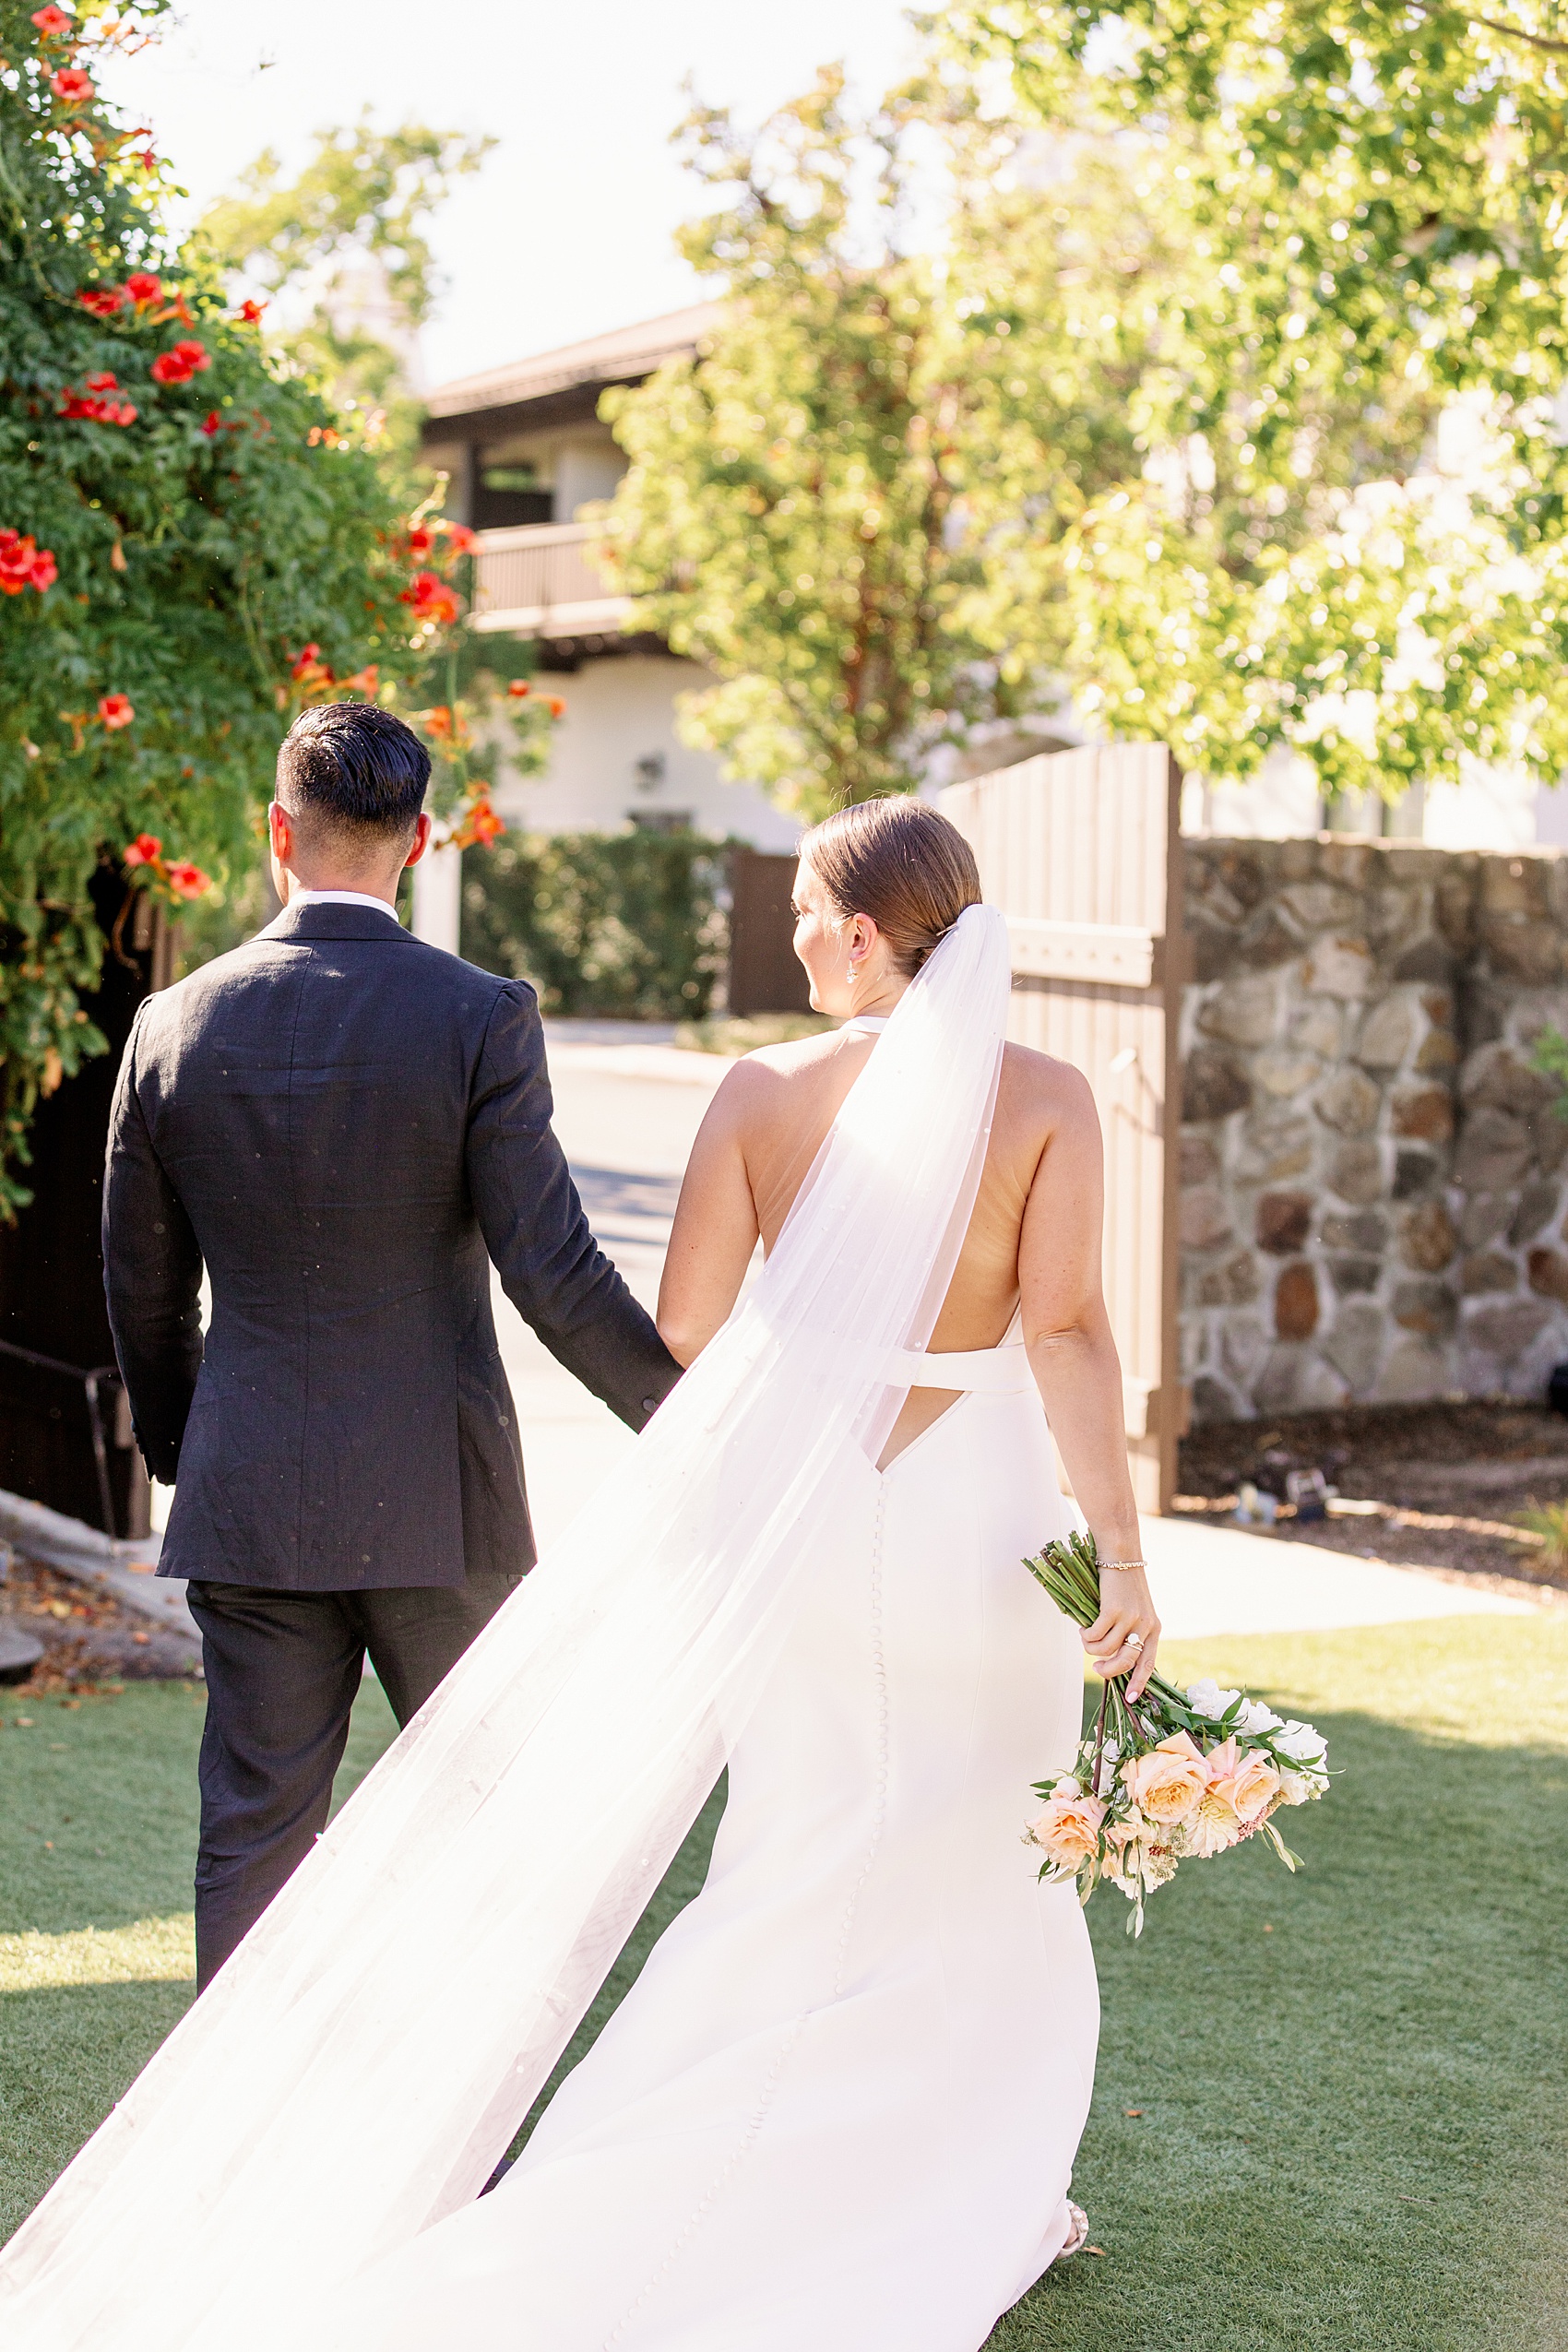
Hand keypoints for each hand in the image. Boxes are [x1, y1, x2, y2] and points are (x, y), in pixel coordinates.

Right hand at [1083, 1565, 1159, 1702]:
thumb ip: (1129, 1632)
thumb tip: (1111, 1658)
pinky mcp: (1114, 1610)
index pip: (1148, 1663)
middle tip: (1096, 1668)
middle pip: (1126, 1662)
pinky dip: (1086, 1636)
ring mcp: (1130, 1618)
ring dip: (1092, 1649)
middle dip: (1108, 1671)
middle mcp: (1146, 1626)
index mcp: (1154, 1628)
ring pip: (1107, 1650)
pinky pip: (1095, 1635)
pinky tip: (1083, 1628)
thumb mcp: (1135, 1610)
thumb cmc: (1123, 1585)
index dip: (1139, 1683)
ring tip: (1086, 1638)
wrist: (1120, 1556)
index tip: (1130, 1699)